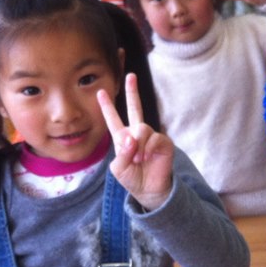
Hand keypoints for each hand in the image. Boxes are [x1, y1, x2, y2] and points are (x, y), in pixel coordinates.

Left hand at [98, 73, 173, 211]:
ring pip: (142, 128)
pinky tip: (148, 158)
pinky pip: (154, 138)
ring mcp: (151, 137)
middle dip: (132, 92)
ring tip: (139, 160)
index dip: (107, 106)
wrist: (149, 190)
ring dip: (138, 146)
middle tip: (131, 76)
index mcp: (122, 138)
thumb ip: (122, 152)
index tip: (101, 92)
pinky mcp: (163, 142)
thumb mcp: (118, 168)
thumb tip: (133, 137)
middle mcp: (137, 134)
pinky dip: (148, 149)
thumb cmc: (132, 179)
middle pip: (135, 108)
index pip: (113, 119)